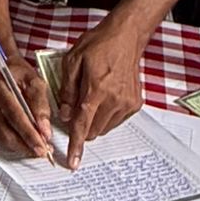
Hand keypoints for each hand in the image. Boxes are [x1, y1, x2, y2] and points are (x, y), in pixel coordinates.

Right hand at [0, 54, 52, 157]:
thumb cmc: (18, 72)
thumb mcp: (35, 80)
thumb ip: (41, 104)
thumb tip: (45, 130)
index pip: (14, 113)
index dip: (29, 131)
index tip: (44, 143)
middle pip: (6, 129)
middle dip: (26, 144)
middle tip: (42, 151)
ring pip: (1, 136)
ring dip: (21, 146)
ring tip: (37, 149)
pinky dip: (14, 141)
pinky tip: (26, 141)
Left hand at [59, 16, 145, 167]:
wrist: (125, 37)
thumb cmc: (97, 45)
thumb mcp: (72, 62)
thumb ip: (67, 91)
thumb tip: (65, 116)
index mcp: (96, 90)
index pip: (82, 125)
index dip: (76, 145)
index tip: (73, 162)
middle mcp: (114, 100)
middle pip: (93, 130)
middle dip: (81, 127)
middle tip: (75, 109)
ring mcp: (127, 103)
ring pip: (104, 127)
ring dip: (93, 121)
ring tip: (91, 97)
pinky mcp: (134, 103)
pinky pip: (116, 120)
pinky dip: (106, 115)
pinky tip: (103, 97)